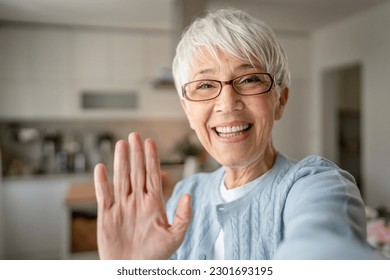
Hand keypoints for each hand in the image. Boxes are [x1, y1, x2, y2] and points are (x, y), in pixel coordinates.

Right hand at [94, 132, 191, 258]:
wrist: (132, 271)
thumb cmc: (155, 257)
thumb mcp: (174, 237)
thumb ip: (183, 216)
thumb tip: (188, 195)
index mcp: (154, 204)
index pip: (152, 175)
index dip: (152, 158)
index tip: (150, 141)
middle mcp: (138, 201)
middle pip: (136, 172)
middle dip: (136, 153)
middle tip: (134, 135)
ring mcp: (122, 207)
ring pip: (121, 178)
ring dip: (121, 161)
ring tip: (121, 144)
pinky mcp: (107, 216)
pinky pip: (103, 195)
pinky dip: (101, 182)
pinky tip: (100, 168)